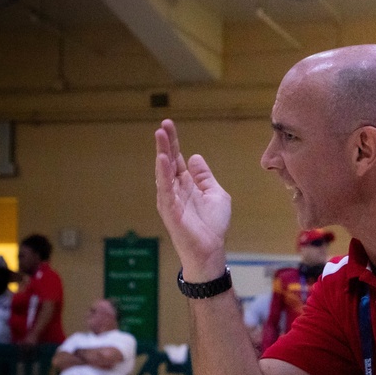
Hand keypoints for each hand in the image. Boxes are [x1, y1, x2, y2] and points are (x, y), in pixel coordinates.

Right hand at [154, 119, 231, 278]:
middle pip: (168, 162)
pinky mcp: (170, 211)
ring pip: (164, 173)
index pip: (177, 159)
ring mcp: (171, 199)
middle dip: (165, 143)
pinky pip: (166, 190)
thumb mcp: (215, 194)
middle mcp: (175, 189)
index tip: (168, 124)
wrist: (211, 250)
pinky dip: (163, 174)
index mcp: (186, 184)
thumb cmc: (213, 225)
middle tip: (162, 125)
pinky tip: (162, 160)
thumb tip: (194, 156)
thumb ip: (204, 176)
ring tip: (160, 136)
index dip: (173, 142)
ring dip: (162, 154)